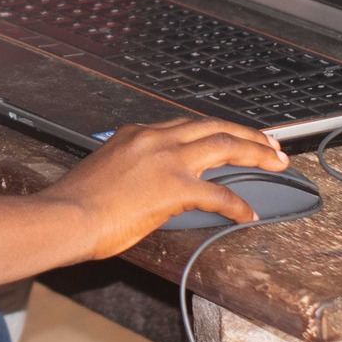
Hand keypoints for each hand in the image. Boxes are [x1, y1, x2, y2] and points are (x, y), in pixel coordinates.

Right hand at [40, 118, 288, 261]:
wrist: (65, 215)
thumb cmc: (77, 202)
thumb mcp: (106, 171)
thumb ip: (131, 169)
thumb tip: (144, 184)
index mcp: (137, 134)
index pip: (186, 125)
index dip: (214, 130)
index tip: (230, 136)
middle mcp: (155, 138)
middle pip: (214, 126)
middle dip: (247, 134)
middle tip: (271, 143)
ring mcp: (166, 160)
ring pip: (224, 146)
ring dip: (255, 153)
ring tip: (276, 162)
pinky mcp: (174, 187)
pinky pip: (218, 194)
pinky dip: (237, 205)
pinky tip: (247, 214)